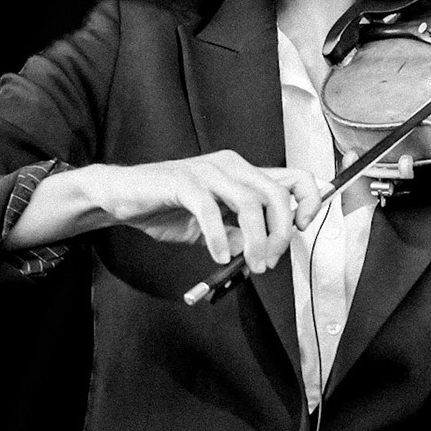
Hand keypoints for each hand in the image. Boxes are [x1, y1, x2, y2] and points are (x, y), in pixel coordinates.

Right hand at [79, 151, 323, 273]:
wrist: (121, 195)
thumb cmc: (166, 207)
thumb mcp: (211, 226)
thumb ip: (238, 234)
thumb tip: (261, 253)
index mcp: (243, 173)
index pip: (294, 177)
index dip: (309, 201)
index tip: (301, 229)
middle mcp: (232, 166)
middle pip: (278, 194)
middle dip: (281, 233)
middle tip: (270, 261)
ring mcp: (208, 171)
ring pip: (251, 202)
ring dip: (257, 240)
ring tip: (251, 264)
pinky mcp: (184, 181)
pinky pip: (210, 210)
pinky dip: (219, 238)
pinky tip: (218, 256)